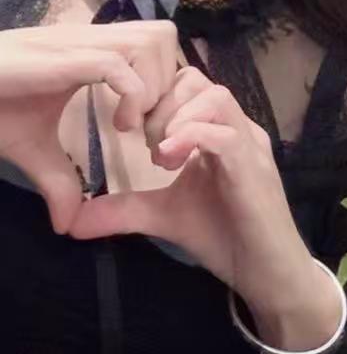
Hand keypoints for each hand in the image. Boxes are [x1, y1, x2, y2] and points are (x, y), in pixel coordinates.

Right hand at [0, 21, 178, 232]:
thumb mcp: (32, 149)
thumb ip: (58, 181)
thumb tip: (66, 225)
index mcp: (89, 53)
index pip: (155, 46)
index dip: (166, 85)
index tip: (155, 132)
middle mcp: (89, 40)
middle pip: (163, 36)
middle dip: (170, 86)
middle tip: (152, 131)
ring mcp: (76, 44)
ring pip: (150, 42)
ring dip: (154, 89)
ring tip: (134, 128)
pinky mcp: (60, 58)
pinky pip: (116, 65)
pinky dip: (132, 96)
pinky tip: (119, 127)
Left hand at [68, 66, 315, 319]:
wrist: (267, 273)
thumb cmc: (224, 237)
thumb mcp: (163, 215)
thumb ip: (123, 209)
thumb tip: (73, 222)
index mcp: (217, 131)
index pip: (187, 84)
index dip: (154, 98)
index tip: (132, 130)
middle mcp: (237, 129)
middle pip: (199, 81)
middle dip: (161, 104)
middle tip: (143, 142)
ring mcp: (249, 146)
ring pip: (216, 97)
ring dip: (177, 118)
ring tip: (159, 153)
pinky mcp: (254, 169)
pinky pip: (225, 135)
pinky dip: (191, 138)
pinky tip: (167, 159)